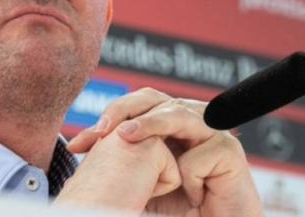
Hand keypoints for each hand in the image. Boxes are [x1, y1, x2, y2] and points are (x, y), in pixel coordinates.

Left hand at [67, 88, 263, 216]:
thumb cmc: (176, 206)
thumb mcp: (139, 177)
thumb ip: (119, 156)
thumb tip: (75, 145)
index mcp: (166, 120)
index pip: (133, 105)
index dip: (106, 117)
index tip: (77, 145)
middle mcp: (188, 120)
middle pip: (154, 98)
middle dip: (123, 111)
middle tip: (101, 131)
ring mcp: (211, 132)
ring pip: (178, 115)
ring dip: (150, 124)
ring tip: (126, 137)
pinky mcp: (230, 151)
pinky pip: (201, 154)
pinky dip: (189, 175)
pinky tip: (191, 196)